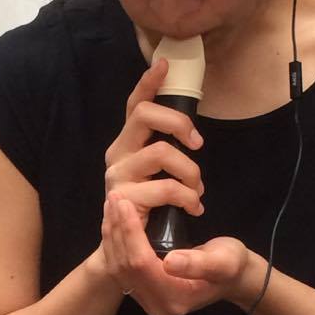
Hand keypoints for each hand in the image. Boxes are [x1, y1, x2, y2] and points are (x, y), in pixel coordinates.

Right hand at [100, 57, 203, 236]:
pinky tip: (193, 207)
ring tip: (197, 190)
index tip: (164, 64)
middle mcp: (117, 154)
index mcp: (127, 143)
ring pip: (161, 152)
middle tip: (198, 144)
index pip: (135, 105)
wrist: (126, 250)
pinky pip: (166, 187)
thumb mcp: (158, 175)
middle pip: (145, 115)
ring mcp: (117, 175)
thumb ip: (166, 151)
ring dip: (190, 171)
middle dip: (179, 122)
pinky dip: (187, 197)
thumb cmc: (149, 209)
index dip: (149, 83)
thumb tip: (190, 133)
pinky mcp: (123, 197)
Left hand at [102, 193, 258, 314]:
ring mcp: (148, 300)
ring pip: (118, 266)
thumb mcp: (224, 261)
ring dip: (112, 234)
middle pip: (125, 266)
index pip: (141, 264)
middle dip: (117, 230)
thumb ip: (198, 263)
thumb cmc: (232, 265)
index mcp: (174, 298)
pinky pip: (121, 266)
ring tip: (112, 204)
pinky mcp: (143, 291)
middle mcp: (156, 304)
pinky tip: (115, 220)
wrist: (234, 277)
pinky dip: (115, 241)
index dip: (131, 233)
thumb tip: (169, 261)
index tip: (125, 203)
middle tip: (114, 197)